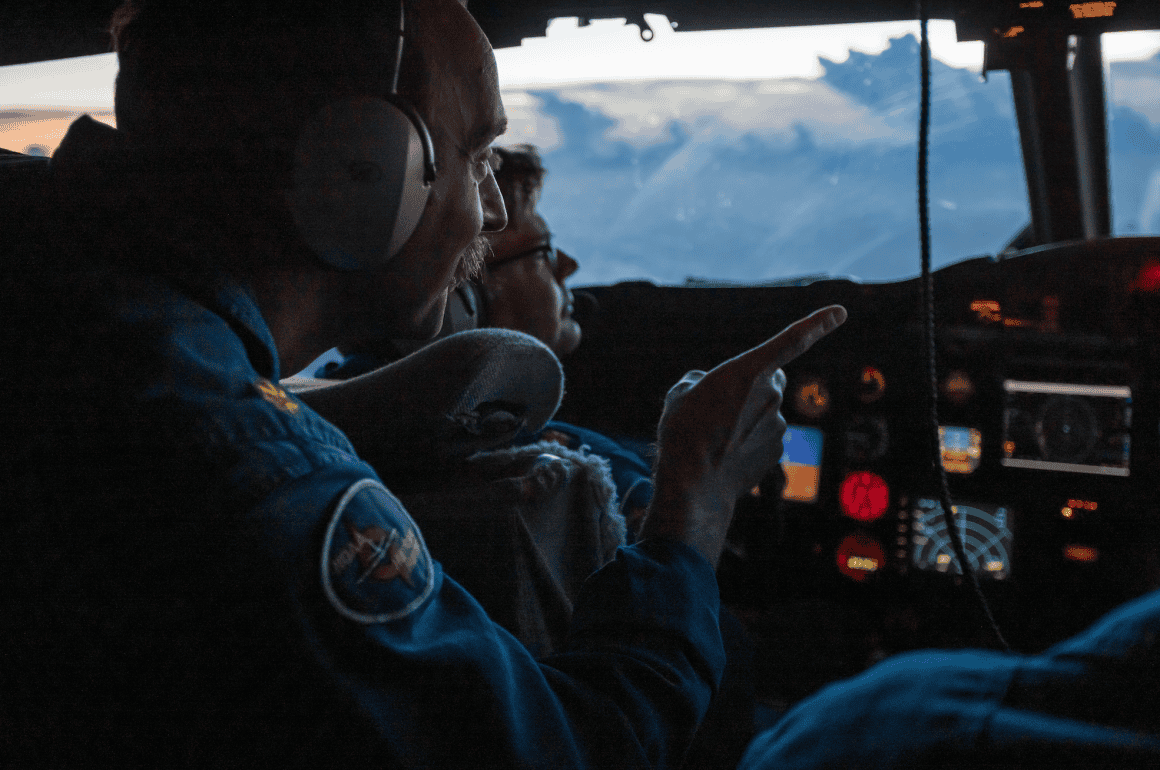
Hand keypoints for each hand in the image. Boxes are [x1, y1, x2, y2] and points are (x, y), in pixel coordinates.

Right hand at [641, 305, 846, 564]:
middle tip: (723, 402)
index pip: (792, 340)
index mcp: (749, 371)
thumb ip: (702, 382)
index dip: (818, 323)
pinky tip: (724, 454)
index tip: (841, 312)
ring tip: (714, 435)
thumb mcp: (681, 394)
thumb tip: (708, 387)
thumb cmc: (683, 433)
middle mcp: (771, 395)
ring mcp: (778, 426)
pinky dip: (747, 442)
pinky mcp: (777, 452)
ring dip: (746, 417)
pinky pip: (764, 438)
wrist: (693, 485)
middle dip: (756, 384)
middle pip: (772, 379)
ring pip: (765, 412)